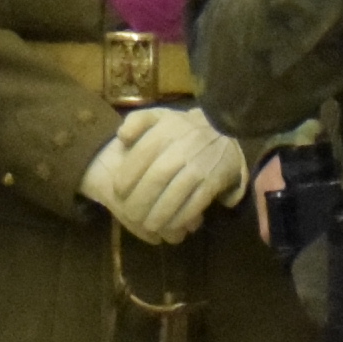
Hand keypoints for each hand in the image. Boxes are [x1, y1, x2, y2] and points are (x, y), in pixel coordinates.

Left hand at [80, 102, 251, 244]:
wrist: (224, 130)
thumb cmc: (182, 128)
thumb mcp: (159, 115)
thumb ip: (136, 121)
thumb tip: (121, 137)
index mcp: (165, 131)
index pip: (141, 155)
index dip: (127, 176)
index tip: (118, 192)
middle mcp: (182, 148)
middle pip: (157, 178)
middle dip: (141, 200)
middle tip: (131, 215)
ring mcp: (199, 166)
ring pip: (176, 193)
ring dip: (160, 214)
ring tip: (149, 225)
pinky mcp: (213, 181)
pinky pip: (196, 202)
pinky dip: (182, 217)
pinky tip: (171, 226)